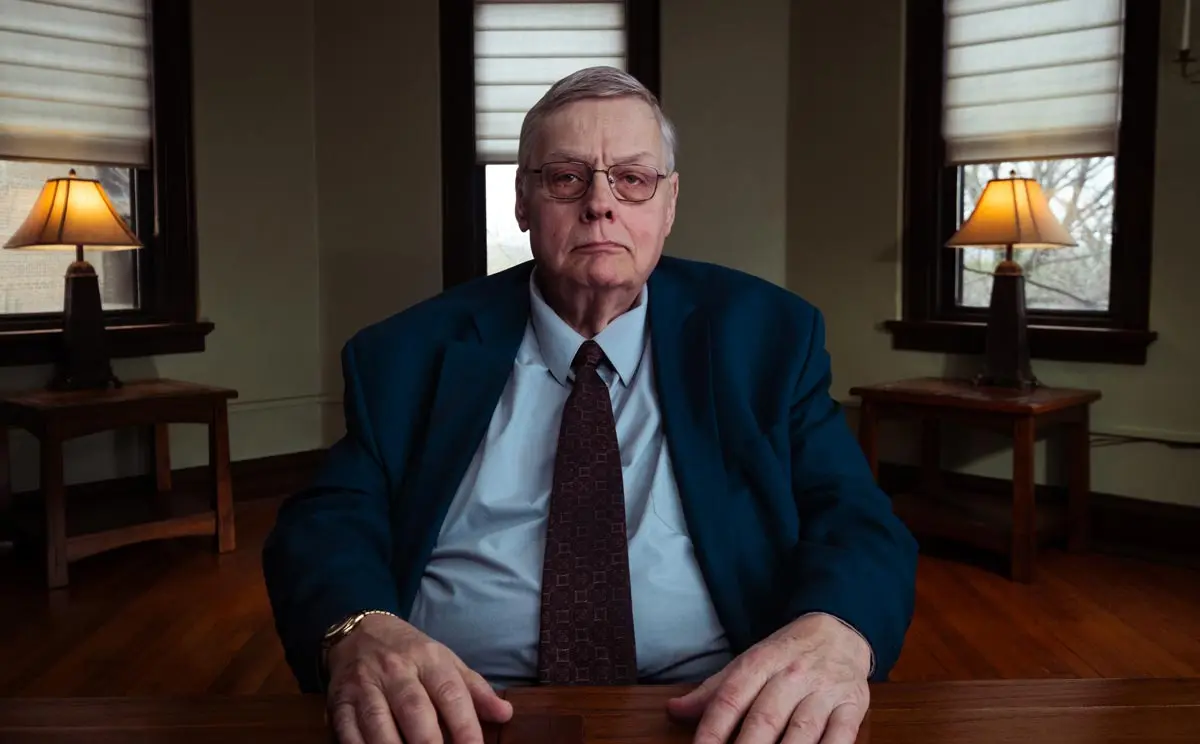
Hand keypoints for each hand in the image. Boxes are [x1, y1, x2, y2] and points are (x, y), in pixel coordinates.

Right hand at [325, 614, 512, 743]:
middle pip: (414, 710)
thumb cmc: (410, 653)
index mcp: (429, 658)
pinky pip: (347, 730)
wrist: (359, 632)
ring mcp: (365, 686)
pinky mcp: (339, 701)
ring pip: (378, 723)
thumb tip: (504, 714)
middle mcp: (396, 670)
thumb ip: (475, 690)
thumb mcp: (446, 661)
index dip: (465, 726)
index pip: (451, 693)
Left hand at [666, 614, 870, 743]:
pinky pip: (841, 735)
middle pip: (764, 719)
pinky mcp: (852, 705)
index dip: (713, 729)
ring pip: (801, 731)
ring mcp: (823, 691)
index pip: (730, 698)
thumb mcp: (748, 662)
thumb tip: (674, 710)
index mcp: (760, 662)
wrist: (840, 630)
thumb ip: (714, 690)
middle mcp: (791, 676)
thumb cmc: (787, 654)